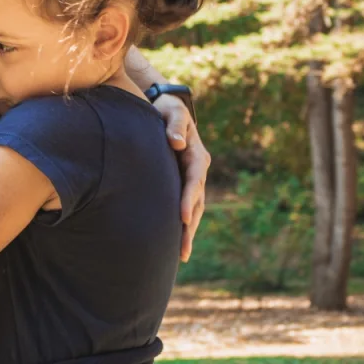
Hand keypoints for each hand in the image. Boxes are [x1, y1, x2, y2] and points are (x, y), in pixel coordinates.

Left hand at [151, 94, 208, 262]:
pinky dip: (182, 224)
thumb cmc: (166, 109)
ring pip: (194, 208)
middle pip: (197, 201)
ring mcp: (191, 178)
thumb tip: (176, 143)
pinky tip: (175, 243)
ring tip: (181, 255)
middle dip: (190, 226)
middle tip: (182, 249)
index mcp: (196, 154)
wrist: (166, 108)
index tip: (183, 218)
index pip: (193, 180)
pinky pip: (185, 205)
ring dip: (188, 231)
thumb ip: (174, 125)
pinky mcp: (182, 183)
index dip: (188, 199)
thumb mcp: (171, 111)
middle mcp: (197, 169)